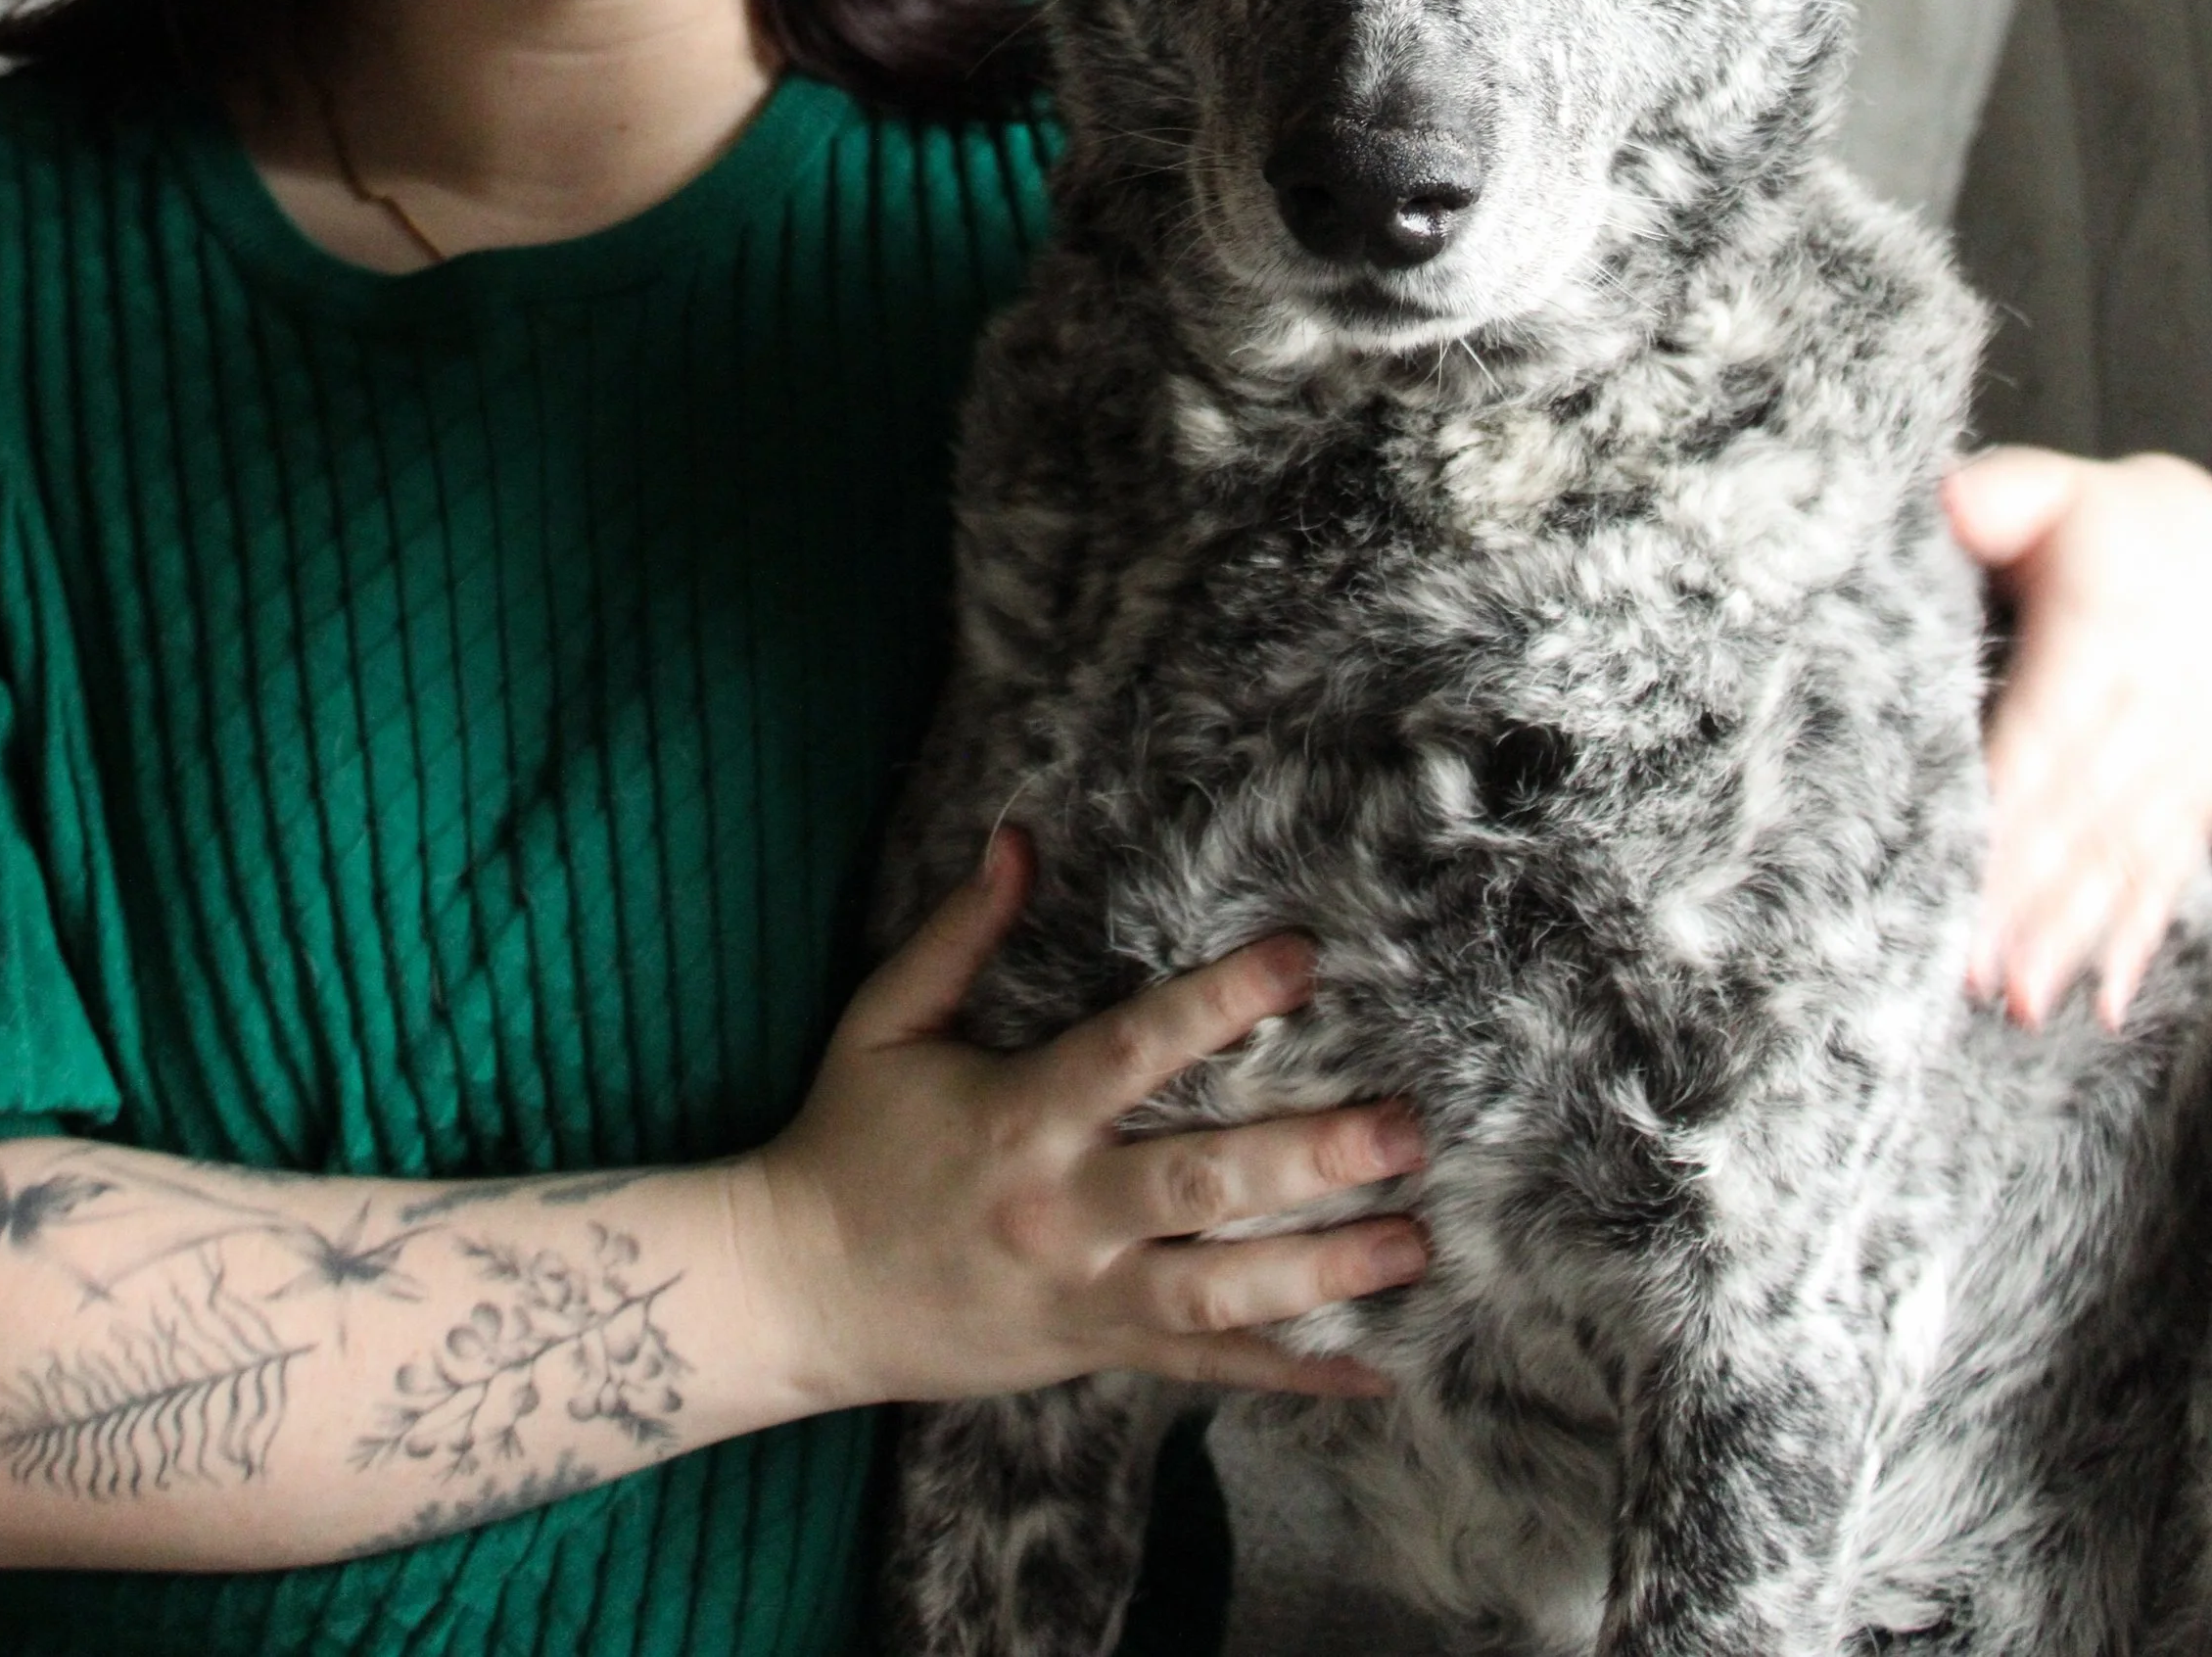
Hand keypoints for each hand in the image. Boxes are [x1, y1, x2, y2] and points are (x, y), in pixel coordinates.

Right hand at [741, 830, 1425, 1411]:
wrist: (795, 1295)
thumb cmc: (846, 1142)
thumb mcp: (885, 1022)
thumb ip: (960, 933)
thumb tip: (1018, 838)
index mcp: (1020, 1116)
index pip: (1136, 1051)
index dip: (1221, 1001)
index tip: (1302, 959)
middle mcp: (1063, 1212)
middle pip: (1203, 1187)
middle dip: (1310, 1160)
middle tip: (1404, 1131)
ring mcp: (1083, 1297)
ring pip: (1221, 1295)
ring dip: (1325, 1271)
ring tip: (1415, 1243)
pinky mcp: (1093, 1354)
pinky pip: (1204, 1372)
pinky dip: (1291, 1373)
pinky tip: (1372, 1368)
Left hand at [1947, 448, 2211, 1026]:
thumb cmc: (2102, 519)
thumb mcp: (2051, 486)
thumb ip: (2002, 497)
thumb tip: (1952, 504)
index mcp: (2113, 626)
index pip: (2048, 727)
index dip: (2006, 800)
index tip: (1956, 862)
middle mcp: (2159, 704)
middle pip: (2083, 812)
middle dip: (2028, 895)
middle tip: (1970, 969)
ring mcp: (2186, 760)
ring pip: (2125, 857)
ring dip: (2074, 934)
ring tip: (2018, 1001)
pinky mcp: (2196, 795)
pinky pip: (2169, 872)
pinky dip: (2139, 938)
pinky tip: (2106, 1001)